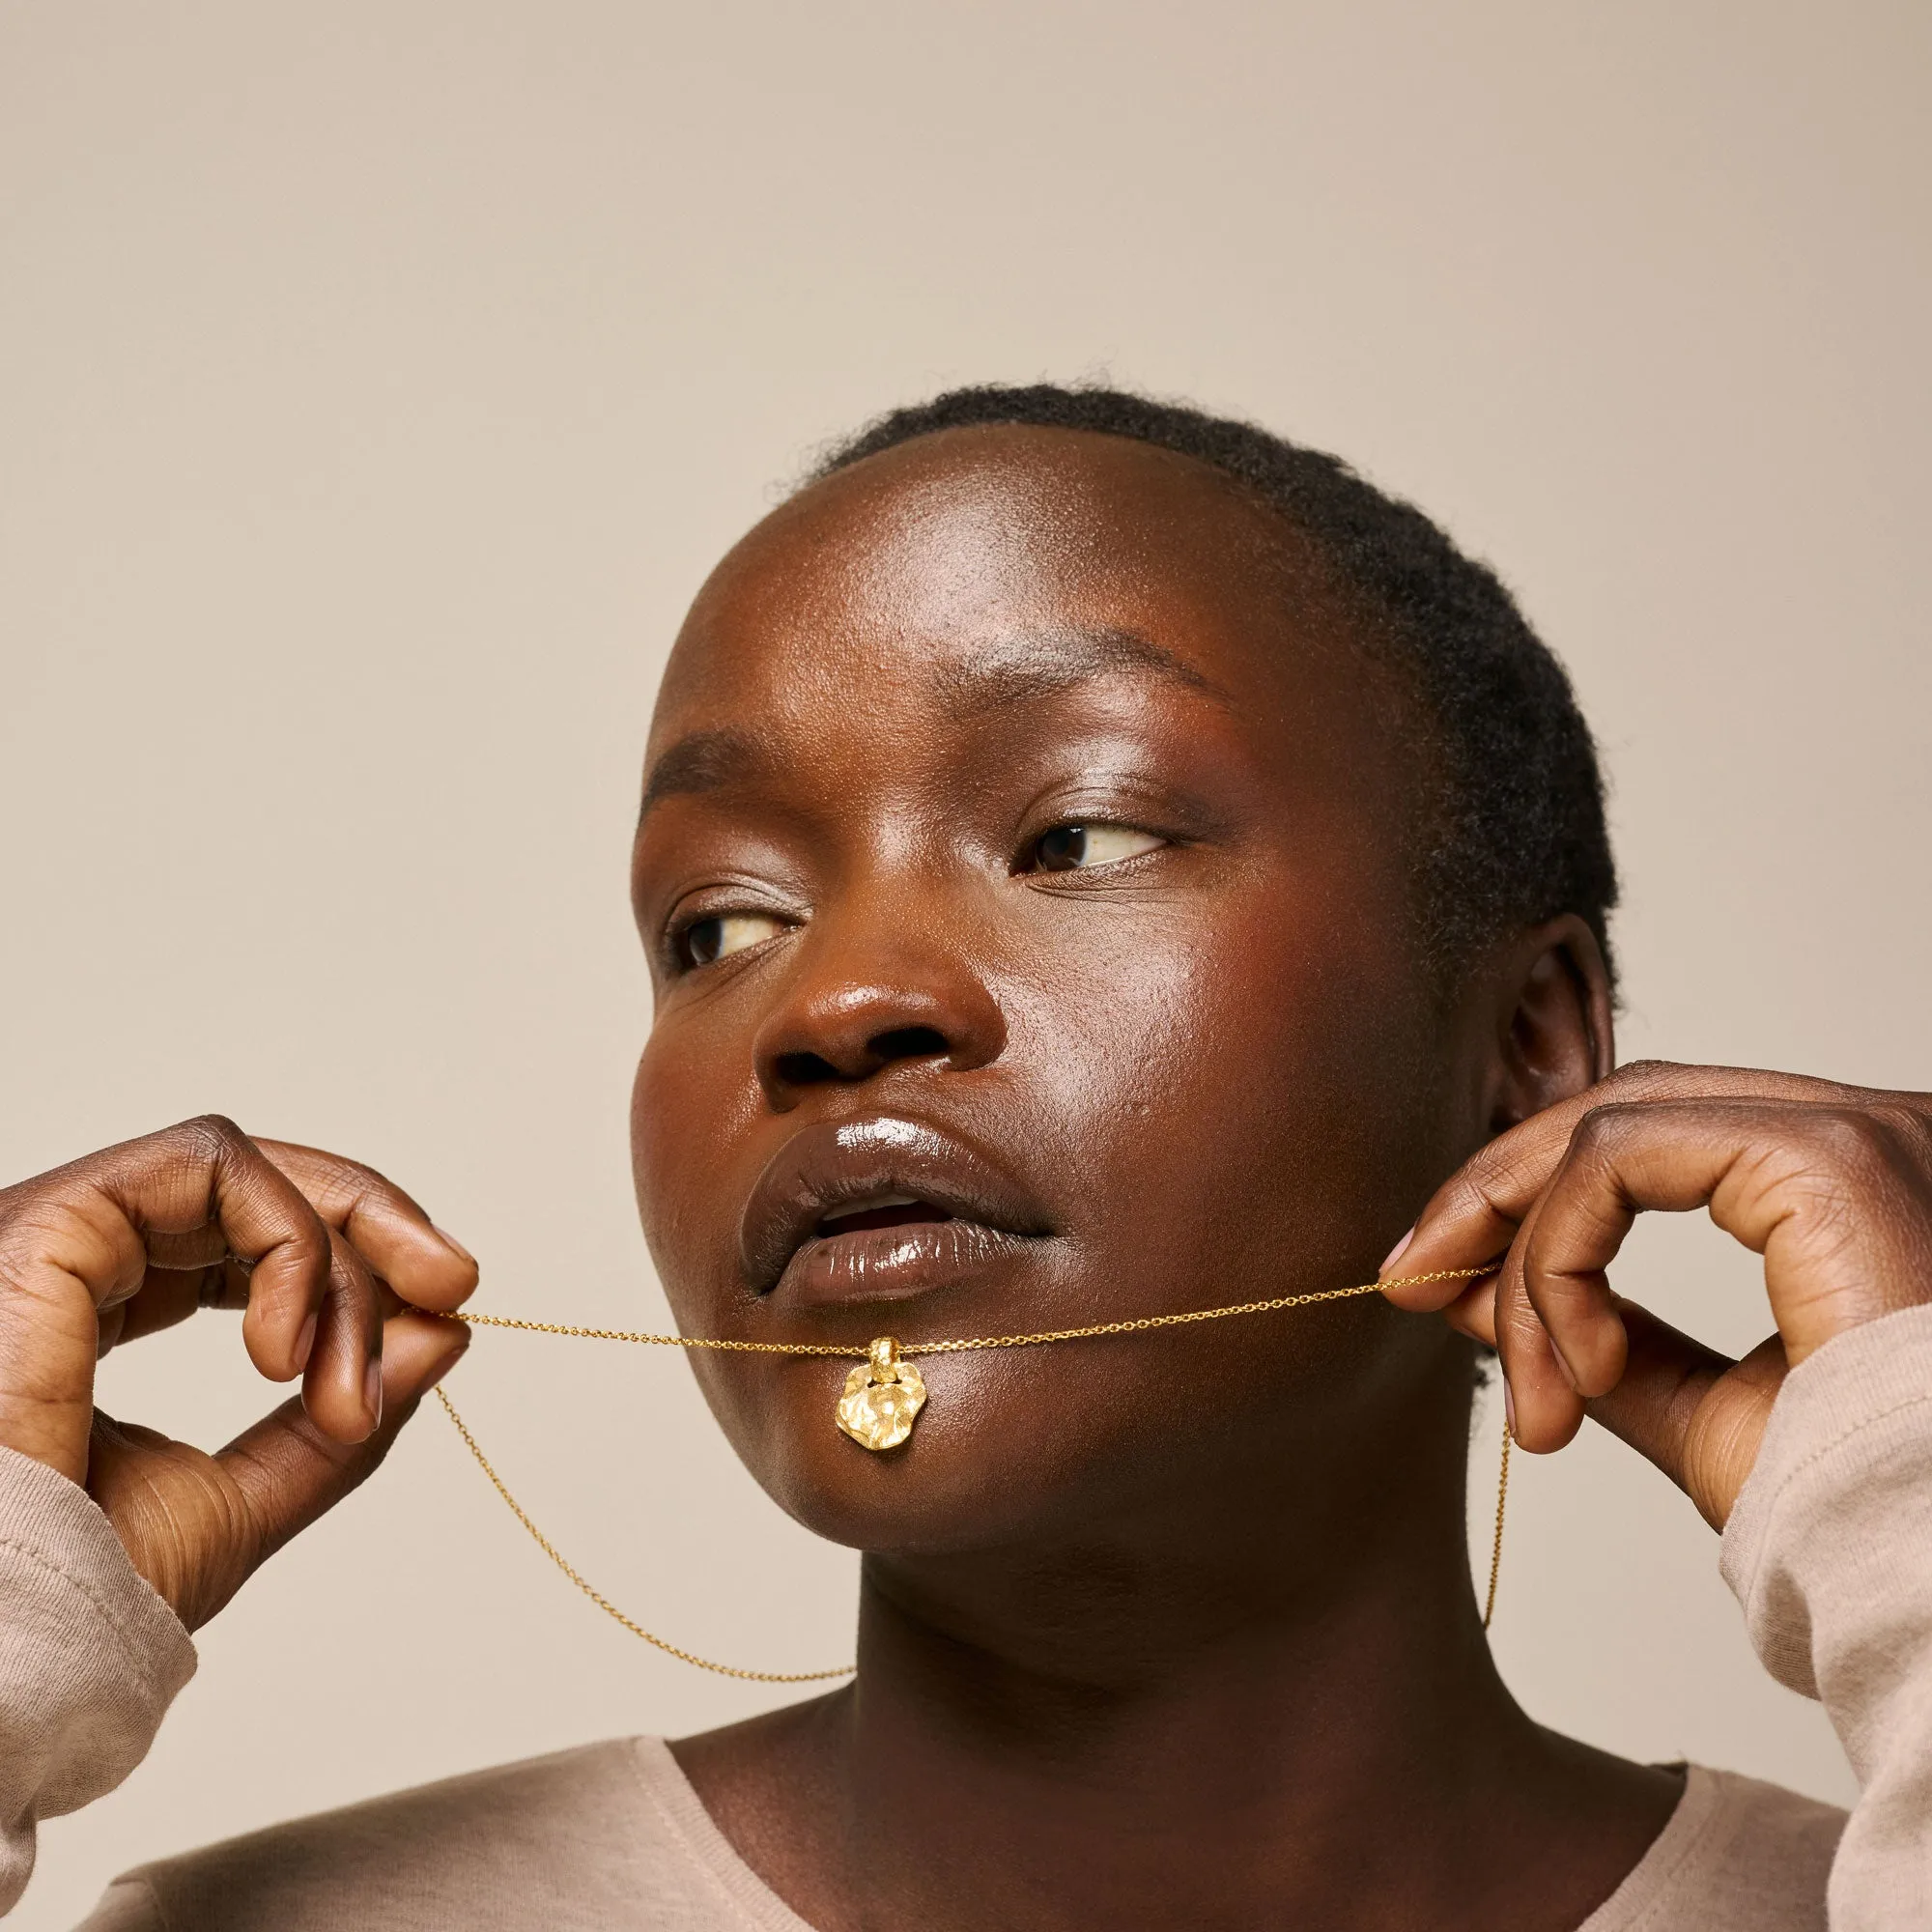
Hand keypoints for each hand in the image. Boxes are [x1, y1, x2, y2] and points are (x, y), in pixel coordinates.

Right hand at [0, 1116, 475, 1627]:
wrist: (8, 1650)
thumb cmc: (79, 1596)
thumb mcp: (245, 1500)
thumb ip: (338, 1418)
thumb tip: (443, 1331)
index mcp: (100, 1311)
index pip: (244, 1234)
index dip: (352, 1254)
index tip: (446, 1308)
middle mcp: (72, 1261)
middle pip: (251, 1183)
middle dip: (372, 1225)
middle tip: (454, 1286)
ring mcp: (53, 1235)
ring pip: (240, 1172)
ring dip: (335, 1264)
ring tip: (347, 1385)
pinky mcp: (45, 1224)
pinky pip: (206, 1168)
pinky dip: (286, 1246)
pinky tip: (288, 1356)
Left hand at [1382, 1064, 1931, 1528]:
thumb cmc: (1858, 1510)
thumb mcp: (1703, 1411)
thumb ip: (1604, 1336)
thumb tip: (1470, 1286)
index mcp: (1845, 1181)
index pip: (1651, 1134)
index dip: (1528, 1191)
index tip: (1435, 1275)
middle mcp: (1864, 1131)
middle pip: (1620, 1109)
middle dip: (1494, 1196)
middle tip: (1410, 1281)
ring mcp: (1853, 1132)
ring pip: (1607, 1133)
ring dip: (1528, 1258)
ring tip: (1532, 1385)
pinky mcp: (1830, 1158)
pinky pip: (1619, 1160)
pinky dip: (1563, 1255)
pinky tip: (1583, 1364)